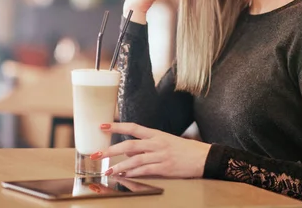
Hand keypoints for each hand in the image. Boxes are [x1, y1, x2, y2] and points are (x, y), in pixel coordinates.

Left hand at [90, 122, 211, 178]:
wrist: (205, 157)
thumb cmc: (186, 150)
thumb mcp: (166, 142)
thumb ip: (146, 147)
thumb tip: (127, 154)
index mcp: (157, 134)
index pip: (133, 127)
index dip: (117, 126)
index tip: (102, 126)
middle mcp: (157, 143)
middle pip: (129, 145)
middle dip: (110, 149)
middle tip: (96, 153)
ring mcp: (161, 156)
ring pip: (135, 160)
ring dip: (119, 166)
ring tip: (108, 170)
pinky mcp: (166, 168)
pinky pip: (146, 171)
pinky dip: (133, 174)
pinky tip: (125, 176)